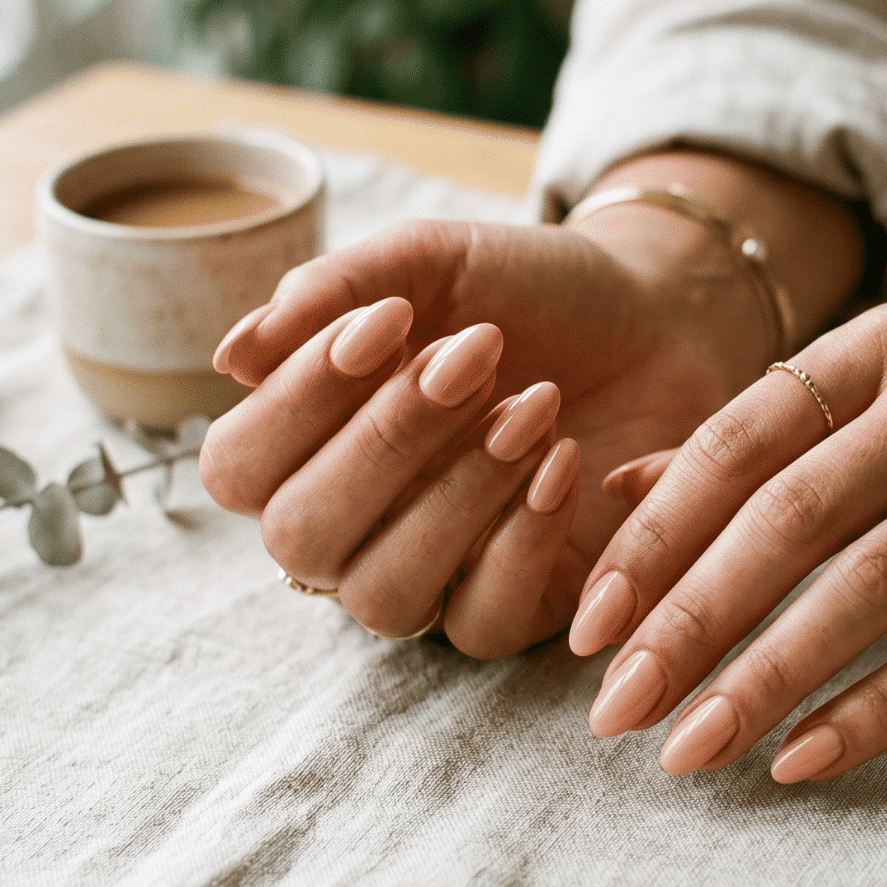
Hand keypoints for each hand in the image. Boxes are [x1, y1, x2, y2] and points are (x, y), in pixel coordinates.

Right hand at [198, 217, 765, 655]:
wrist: (654, 312)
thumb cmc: (524, 291)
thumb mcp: (430, 263)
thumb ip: (332, 293)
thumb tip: (232, 355)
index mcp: (305, 445)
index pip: (239, 466)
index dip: (297, 402)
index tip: (388, 322)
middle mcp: (350, 528)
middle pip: (302, 537)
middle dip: (385, 442)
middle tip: (473, 358)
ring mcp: (430, 578)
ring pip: (387, 593)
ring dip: (456, 495)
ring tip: (533, 405)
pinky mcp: (517, 608)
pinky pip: (483, 623)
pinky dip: (520, 541)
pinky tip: (562, 461)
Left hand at [568, 302, 886, 781]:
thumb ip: (763, 439)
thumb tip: (617, 490)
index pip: (739, 439)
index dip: (653, 535)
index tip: (587, 623)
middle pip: (791, 515)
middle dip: (689, 619)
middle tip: (615, 707)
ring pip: (870, 584)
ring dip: (767, 675)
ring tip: (691, 749)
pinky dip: (876, 706)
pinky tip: (804, 757)